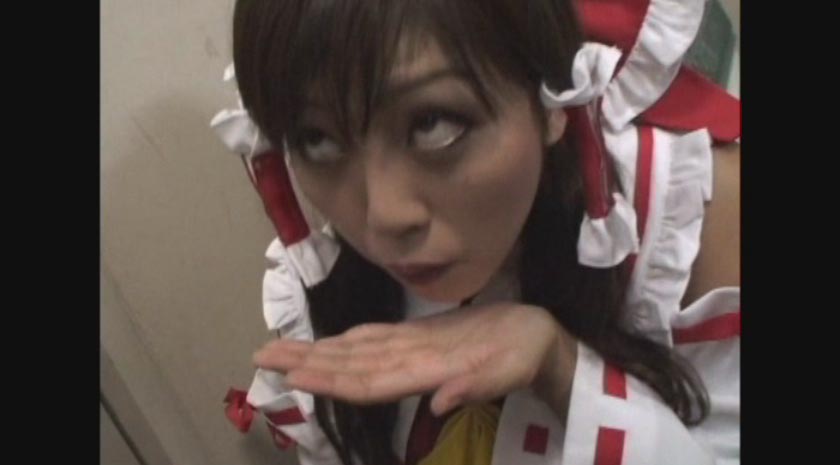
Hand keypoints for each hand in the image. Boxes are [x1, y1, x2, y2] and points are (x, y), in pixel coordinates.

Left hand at [254, 302, 576, 416]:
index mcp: (427, 371)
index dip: (330, 380)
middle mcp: (411, 364)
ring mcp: (413, 351)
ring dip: (318, 354)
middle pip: (351, 369)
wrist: (539, 341)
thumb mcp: (511, 370)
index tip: (293, 376)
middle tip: (262, 357)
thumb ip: (477, 387)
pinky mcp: (421, 339)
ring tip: (280, 350)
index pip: (368, 381)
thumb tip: (439, 404)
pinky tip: (326, 343)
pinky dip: (346, 343)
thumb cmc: (528, 352)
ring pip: (357, 356)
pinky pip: (376, 342)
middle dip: (308, 364)